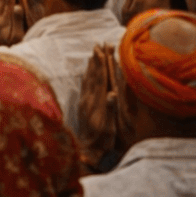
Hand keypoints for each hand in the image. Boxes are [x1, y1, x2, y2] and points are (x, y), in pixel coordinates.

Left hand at [77, 45, 120, 169]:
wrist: (87, 150)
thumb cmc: (102, 141)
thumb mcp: (109, 128)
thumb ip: (110, 110)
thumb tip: (113, 94)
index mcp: (97, 103)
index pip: (100, 80)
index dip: (101, 65)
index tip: (101, 51)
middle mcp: (89, 99)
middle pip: (93, 76)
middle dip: (96, 60)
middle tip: (97, 45)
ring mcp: (84, 102)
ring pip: (88, 79)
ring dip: (90, 66)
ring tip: (93, 54)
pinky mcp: (82, 106)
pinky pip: (84, 86)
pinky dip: (86, 76)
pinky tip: (86, 72)